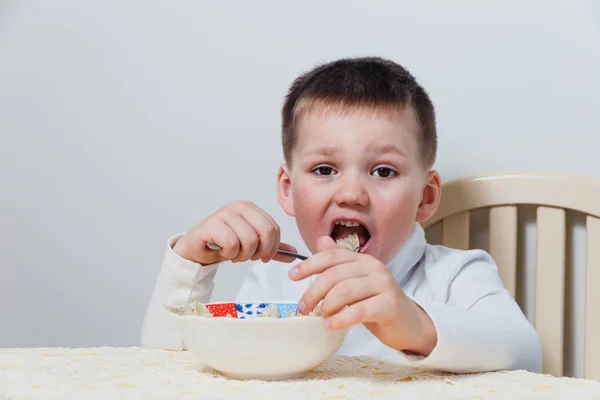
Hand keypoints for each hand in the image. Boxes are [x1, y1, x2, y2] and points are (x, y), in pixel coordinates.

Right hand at [173, 200, 296, 264]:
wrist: (197, 249)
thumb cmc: (223, 244)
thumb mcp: (251, 246)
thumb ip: (272, 248)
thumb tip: (293, 253)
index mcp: (250, 208)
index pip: (274, 228)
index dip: (272, 247)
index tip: (263, 257)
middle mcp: (238, 206)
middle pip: (266, 231)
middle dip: (260, 251)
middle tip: (249, 257)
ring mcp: (224, 213)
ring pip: (249, 240)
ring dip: (242, 255)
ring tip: (233, 254)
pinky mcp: (211, 224)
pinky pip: (231, 244)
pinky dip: (229, 254)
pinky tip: (222, 251)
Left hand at [289, 236, 436, 355]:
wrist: (408, 324)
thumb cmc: (377, 303)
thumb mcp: (356, 281)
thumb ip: (339, 264)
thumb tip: (321, 241)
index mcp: (363, 260)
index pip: (332, 256)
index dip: (309, 264)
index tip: (292, 276)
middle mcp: (374, 268)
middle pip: (335, 275)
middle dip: (314, 291)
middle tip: (303, 307)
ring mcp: (384, 285)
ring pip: (345, 291)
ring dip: (327, 306)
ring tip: (320, 317)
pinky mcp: (390, 305)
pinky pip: (359, 310)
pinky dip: (341, 319)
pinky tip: (330, 326)